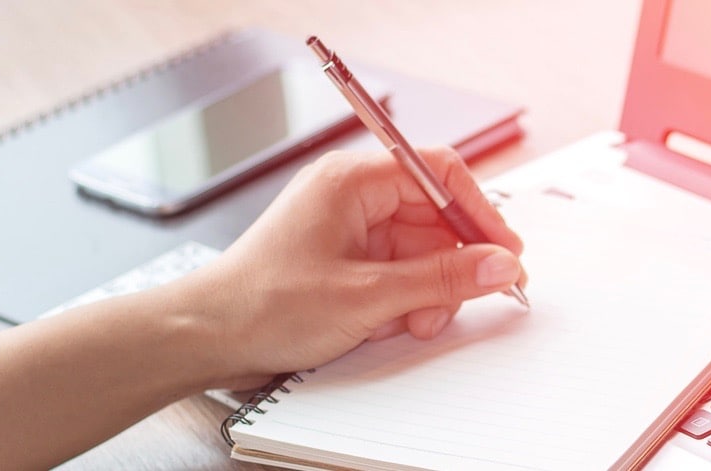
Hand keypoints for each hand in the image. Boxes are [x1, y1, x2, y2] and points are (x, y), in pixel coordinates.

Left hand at [183, 148, 523, 389]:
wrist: (206, 338)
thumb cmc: (262, 304)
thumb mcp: (368, 296)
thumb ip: (443, 279)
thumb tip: (498, 264)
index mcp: (353, 180)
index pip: (440, 173)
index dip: (479, 211)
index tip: (504, 251)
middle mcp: (353, 197)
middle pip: (436, 219)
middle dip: (449, 266)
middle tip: (454, 303)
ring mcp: (350, 230)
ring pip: (421, 252)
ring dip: (426, 292)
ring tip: (407, 322)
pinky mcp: (347, 261)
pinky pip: (399, 273)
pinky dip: (404, 301)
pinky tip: (386, 324)